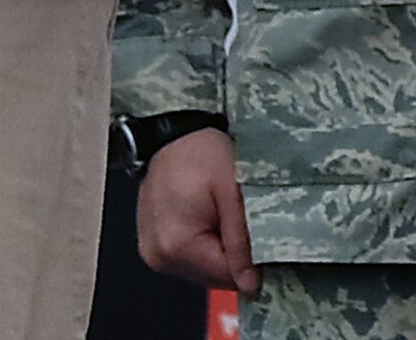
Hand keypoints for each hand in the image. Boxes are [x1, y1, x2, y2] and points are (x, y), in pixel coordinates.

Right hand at [135, 130, 258, 295]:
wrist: (172, 131)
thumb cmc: (201, 151)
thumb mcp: (230, 189)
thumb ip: (240, 237)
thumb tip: (250, 284)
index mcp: (177, 246)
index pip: (227, 277)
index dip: (251, 260)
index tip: (262, 233)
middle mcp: (159, 256)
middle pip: (213, 275)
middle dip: (233, 252)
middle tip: (239, 214)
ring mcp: (153, 253)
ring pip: (202, 268)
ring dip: (219, 248)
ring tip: (222, 211)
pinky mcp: (153, 245)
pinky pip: (189, 256)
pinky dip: (204, 241)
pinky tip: (208, 214)